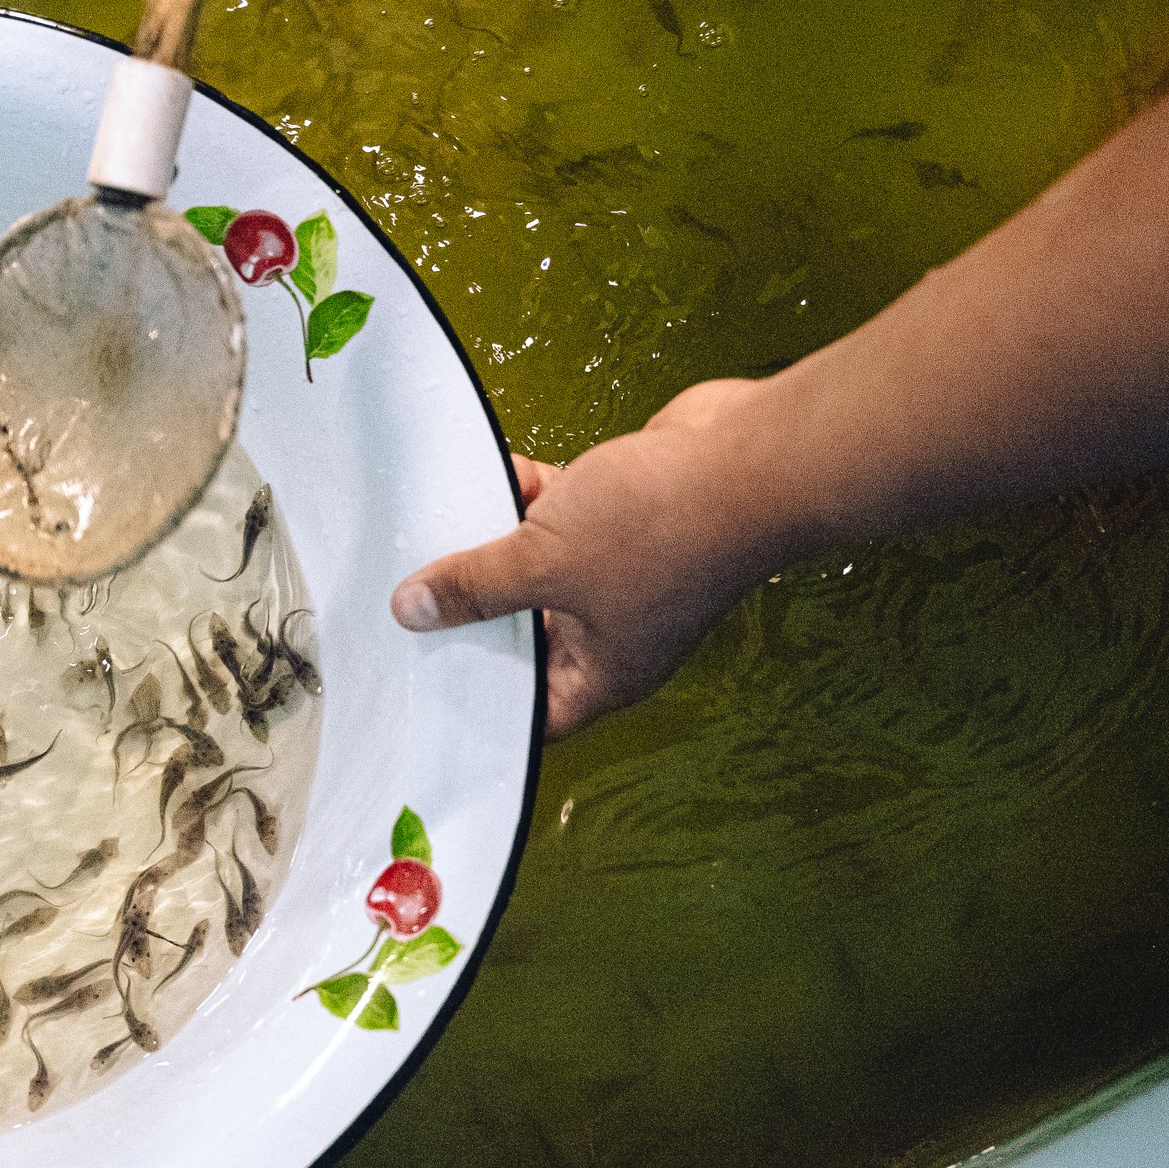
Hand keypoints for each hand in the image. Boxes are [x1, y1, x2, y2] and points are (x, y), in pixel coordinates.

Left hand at [390, 378, 777, 736]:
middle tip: (418, 594)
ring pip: (542, 568)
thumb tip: (412, 611)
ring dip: (501, 541)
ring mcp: (626, 574)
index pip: (537, 713)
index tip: (432, 681)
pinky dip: (532, 498)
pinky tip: (502, 472)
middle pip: (529, 635)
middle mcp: (620, 633)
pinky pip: (563, 517)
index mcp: (609, 674)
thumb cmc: (667, 529)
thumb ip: (474, 588)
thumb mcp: (542, 563)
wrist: (756, 454)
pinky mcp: (630, 517)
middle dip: (479, 607)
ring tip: (453, 521)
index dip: (486, 702)